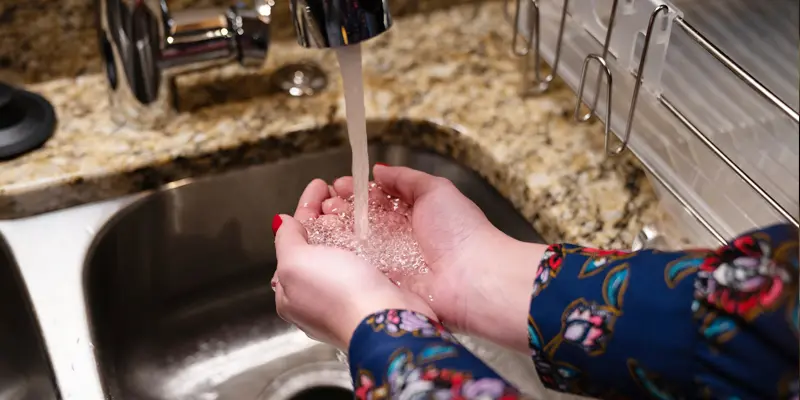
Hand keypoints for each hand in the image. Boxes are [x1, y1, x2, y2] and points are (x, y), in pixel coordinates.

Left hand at [272, 179, 434, 348]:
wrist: (386, 322)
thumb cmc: (337, 294)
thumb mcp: (296, 263)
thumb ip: (286, 240)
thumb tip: (282, 222)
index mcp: (290, 292)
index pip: (292, 240)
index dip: (304, 210)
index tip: (319, 185)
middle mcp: (317, 296)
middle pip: (318, 244)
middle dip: (327, 215)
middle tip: (340, 190)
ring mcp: (347, 294)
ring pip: (344, 251)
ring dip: (349, 225)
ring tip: (359, 202)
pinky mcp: (374, 292)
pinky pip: (367, 259)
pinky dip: (368, 240)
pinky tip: (376, 225)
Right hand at [324, 165, 546, 351]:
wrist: (472, 278)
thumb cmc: (460, 231)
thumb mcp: (436, 191)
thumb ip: (406, 178)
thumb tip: (380, 170)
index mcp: (416, 214)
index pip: (380, 200)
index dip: (359, 192)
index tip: (339, 185)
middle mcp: (401, 238)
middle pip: (364, 221)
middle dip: (343, 209)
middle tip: (325, 202)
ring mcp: (392, 261)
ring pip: (357, 243)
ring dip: (337, 229)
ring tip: (320, 217)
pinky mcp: (384, 282)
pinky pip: (359, 266)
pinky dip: (341, 254)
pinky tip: (325, 242)